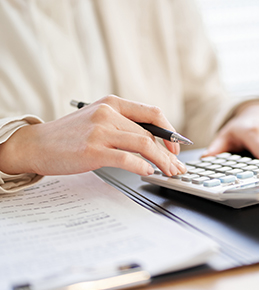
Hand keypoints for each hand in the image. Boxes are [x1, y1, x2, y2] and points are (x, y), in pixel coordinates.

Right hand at [0, 95, 186, 175]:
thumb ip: (123, 124)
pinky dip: (142, 167)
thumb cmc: (70, 134)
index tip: (176, 147)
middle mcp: (108, 113)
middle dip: (168, 154)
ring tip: (168, 173)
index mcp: (113, 103)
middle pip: (150, 134)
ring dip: (161, 162)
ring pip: (143, 144)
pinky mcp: (93, 150)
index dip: (170, 131)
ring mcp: (100, 131)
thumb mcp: (98, 118)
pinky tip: (148, 172)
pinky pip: (126, 158)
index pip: (153, 113)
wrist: (37, 144)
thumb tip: (152, 141)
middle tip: (176, 167)